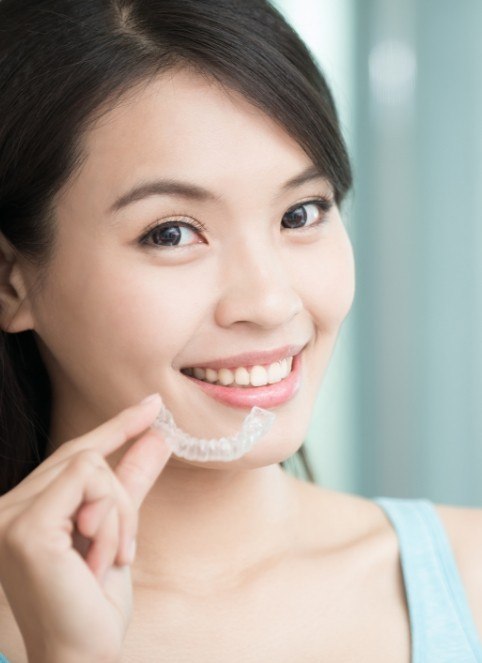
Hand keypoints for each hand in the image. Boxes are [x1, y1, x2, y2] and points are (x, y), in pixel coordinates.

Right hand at [0, 394, 171, 662]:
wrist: (83, 655)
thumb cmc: (94, 601)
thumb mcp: (119, 529)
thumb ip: (132, 480)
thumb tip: (157, 435)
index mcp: (24, 507)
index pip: (72, 455)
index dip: (114, 426)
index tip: (150, 404)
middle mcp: (7, 506)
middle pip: (85, 457)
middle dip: (121, 497)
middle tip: (124, 549)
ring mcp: (9, 515)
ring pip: (92, 466)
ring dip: (119, 514)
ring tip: (109, 560)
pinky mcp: (26, 526)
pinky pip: (89, 482)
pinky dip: (112, 520)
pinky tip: (102, 559)